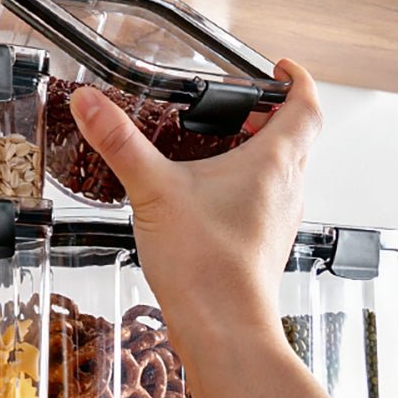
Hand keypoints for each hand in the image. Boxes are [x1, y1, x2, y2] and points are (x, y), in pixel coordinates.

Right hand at [69, 59, 334, 397]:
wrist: (223, 328)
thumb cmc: (206, 265)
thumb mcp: (154, 189)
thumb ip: (119, 142)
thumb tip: (90, 102)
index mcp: (274, 162)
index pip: (307, 105)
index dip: (297, 80)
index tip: (280, 69)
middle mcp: (286, 189)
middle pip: (295, 138)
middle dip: (269, 116)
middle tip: (237, 108)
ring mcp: (277, 220)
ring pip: (280, 174)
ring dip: (257, 154)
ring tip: (216, 150)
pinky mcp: (261, 246)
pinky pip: (262, 205)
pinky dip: (244, 190)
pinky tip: (205, 201)